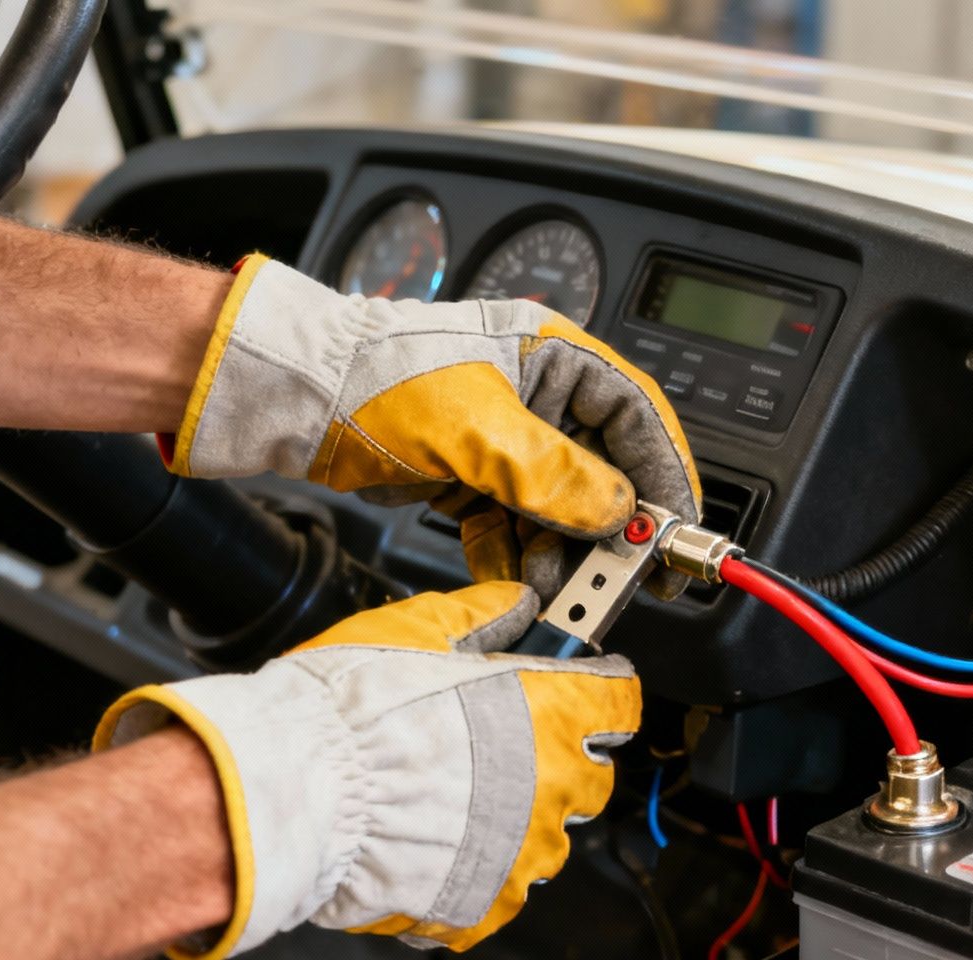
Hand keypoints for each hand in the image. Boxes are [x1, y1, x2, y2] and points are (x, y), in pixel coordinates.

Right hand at [94, 582, 638, 959]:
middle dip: (560, 759)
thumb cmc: (348, 710)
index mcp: (548, 713)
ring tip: (452, 801)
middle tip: (501, 746)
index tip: (582, 687)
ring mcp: (520, 855)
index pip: (619, 700)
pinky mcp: (483, 907)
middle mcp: (551, 787)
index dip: (598, 689)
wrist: (293, 792)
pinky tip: (434, 847)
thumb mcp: (418, 628)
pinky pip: (501, 893)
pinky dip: (476, 874)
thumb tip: (518, 603)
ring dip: (517, 820)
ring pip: (547, 839)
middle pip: (591, 776)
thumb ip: (484, 615)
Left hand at [164, 255, 700, 596]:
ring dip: (559, 555)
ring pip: (556, 509)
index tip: (675, 532)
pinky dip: (515, 559)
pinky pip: (512, 527)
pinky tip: (515, 585)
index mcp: (553, 355)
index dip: (665, 475)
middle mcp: (535, 394)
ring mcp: (501, 439)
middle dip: (606, 531)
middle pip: (601, 471)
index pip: (636, 416)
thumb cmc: (376, 378)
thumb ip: (555, 474)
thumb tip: (617, 511)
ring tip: (556, 592)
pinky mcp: (468, 476)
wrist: (297, 399)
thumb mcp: (478, 428)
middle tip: (619, 580)